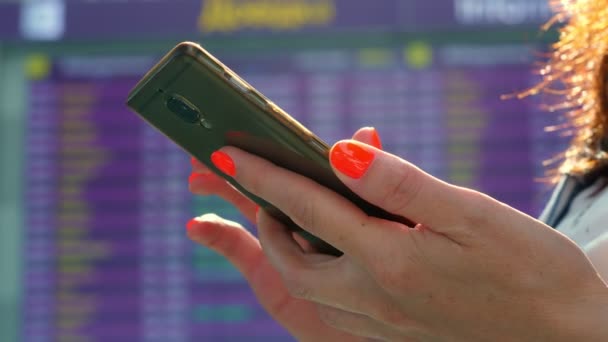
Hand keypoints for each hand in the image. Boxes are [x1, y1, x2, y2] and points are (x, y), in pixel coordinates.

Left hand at [209, 139, 607, 340]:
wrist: (568, 337)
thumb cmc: (531, 271)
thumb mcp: (473, 214)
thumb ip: (401, 184)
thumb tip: (342, 151)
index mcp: (392, 261)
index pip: (310, 210)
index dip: (266, 179)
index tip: (231, 156)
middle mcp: (378, 298)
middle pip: (295, 262)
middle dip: (266, 223)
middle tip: (259, 191)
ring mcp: (385, 323)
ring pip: (311, 292)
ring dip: (288, 254)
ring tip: (287, 221)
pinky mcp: (398, 334)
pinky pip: (336, 310)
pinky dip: (318, 279)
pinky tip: (331, 260)